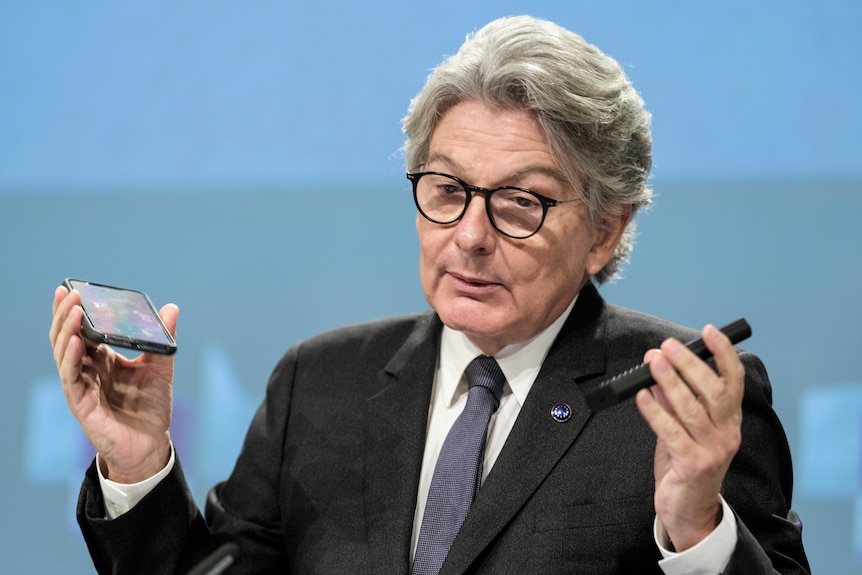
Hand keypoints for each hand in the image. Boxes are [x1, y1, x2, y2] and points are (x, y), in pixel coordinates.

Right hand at [49, 285, 177, 482]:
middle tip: (69, 292)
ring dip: (67, 330)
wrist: (151, 444)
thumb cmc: (150, 407)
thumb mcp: (160, 366)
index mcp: (102, 359)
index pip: (82, 330)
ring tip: (74, 310)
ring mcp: (82, 386)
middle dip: (65, 314)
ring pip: (64, 354)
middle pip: (66, 337)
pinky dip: (72, 358)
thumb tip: (172, 307)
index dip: (74, 310)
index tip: (71, 288)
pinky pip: (71, 377)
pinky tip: (76, 341)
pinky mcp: (81, 403)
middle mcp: (88, 369)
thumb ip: (163, 338)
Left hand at [635, 324, 744, 550]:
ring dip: (670, 382)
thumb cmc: (686, 465)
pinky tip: (641, 396)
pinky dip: (655, 412)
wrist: (690, 511)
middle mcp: (726, 433)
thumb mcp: (684, 429)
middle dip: (688, 365)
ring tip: (653, 362)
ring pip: (691, 409)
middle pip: (712, 391)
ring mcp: (712, 450)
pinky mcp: (692, 465)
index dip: (724, 354)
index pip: (733, 381)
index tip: (710, 331)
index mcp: (729, 420)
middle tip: (667, 347)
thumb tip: (659, 370)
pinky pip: (671, 433)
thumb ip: (675, 402)